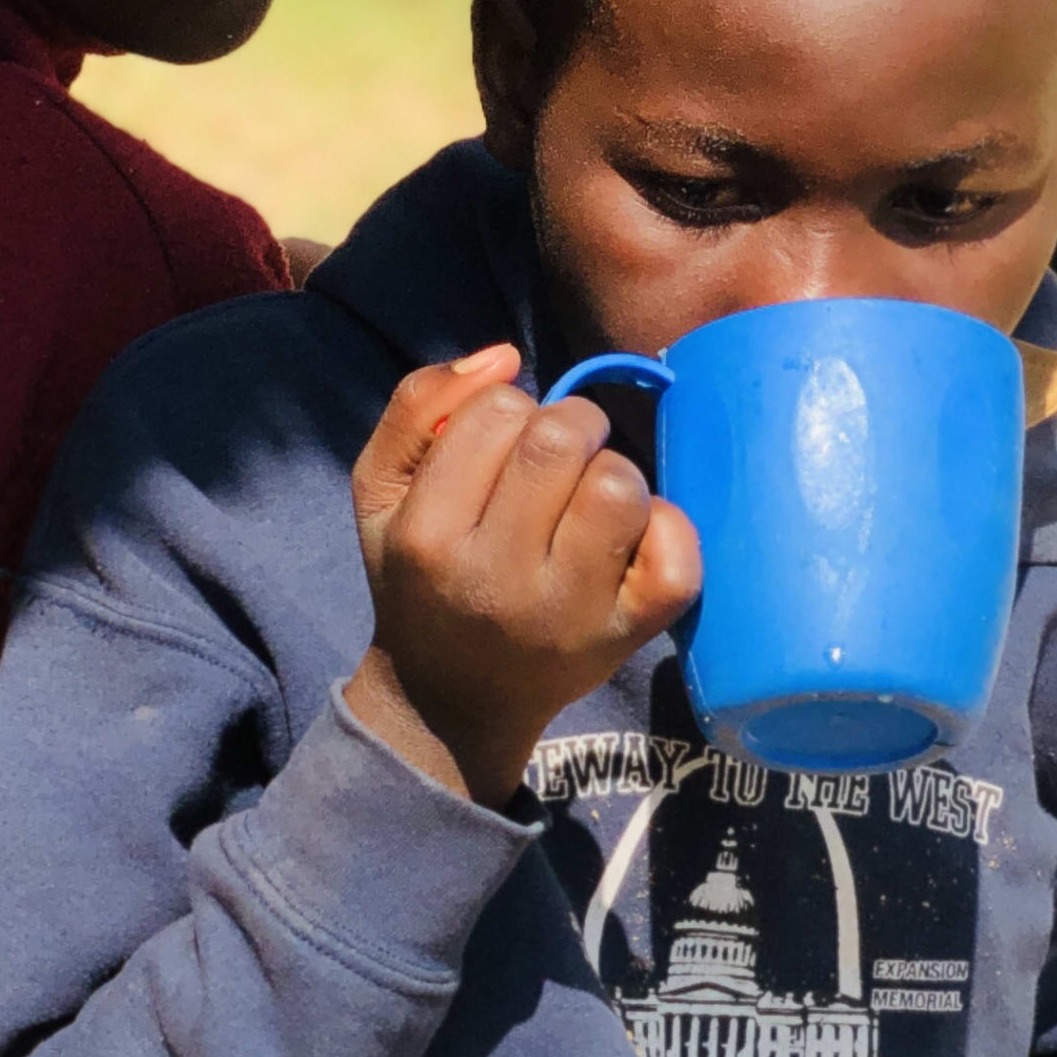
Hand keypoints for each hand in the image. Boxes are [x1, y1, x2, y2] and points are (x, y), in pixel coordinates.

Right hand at [345, 342, 701, 805]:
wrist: (451, 699)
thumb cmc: (420, 581)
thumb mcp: (381, 496)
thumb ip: (419, 408)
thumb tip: (504, 356)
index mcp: (428, 535)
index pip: (497, 411)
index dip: (509, 412)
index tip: (499, 454)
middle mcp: (493, 578)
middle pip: (563, 437)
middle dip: (569, 429)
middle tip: (554, 468)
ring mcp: (567, 612)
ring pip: (621, 484)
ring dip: (612, 475)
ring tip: (586, 506)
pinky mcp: (628, 635)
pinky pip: (675, 551)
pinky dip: (666, 530)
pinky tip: (630, 544)